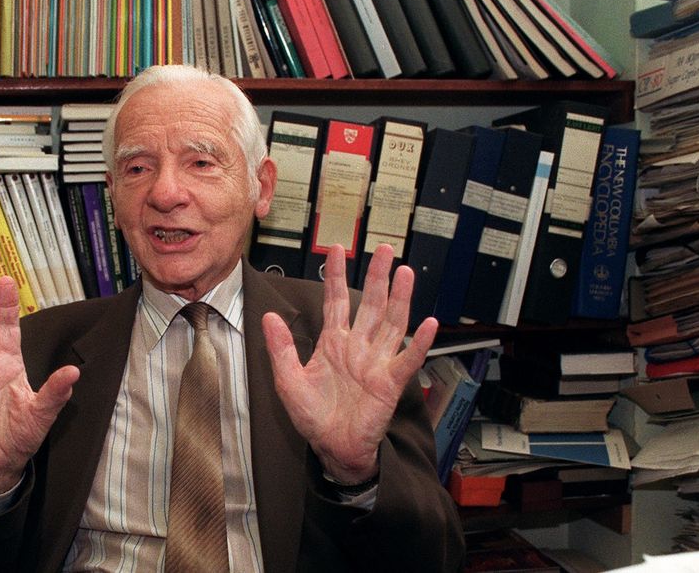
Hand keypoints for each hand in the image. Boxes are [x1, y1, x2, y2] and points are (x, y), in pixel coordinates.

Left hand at [263, 243, 435, 484]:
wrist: (332, 448)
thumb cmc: (313, 417)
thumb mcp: (288, 380)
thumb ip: (281, 348)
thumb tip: (268, 316)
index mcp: (333, 343)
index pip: (336, 301)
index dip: (336, 276)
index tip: (337, 250)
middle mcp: (358, 347)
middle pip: (371, 304)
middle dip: (378, 276)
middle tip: (385, 249)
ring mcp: (376, 362)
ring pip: (392, 323)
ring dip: (400, 298)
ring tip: (406, 272)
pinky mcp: (390, 382)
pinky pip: (408, 359)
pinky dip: (420, 343)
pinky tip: (429, 324)